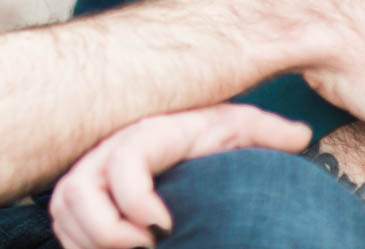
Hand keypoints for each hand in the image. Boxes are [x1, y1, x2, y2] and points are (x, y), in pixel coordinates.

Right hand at [48, 105, 310, 248]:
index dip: (136, 198)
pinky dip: (81, 245)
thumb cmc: (207, 137)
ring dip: (92, 242)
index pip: (123, 162)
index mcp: (144, 135)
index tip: (165, 227)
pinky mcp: (77, 198)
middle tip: (145, 248)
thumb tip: (302, 134)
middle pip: (75, 192)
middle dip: (105, 231)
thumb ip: (263, 129)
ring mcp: (87, 175)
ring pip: (63, 211)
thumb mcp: (234, 128)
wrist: (179, 142)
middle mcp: (105, 153)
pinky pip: (62, 226)